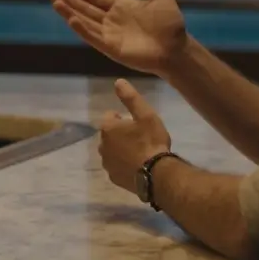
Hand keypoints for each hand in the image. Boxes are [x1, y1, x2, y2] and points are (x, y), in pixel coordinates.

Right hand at [50, 0, 187, 75]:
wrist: (177, 49)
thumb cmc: (171, 24)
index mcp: (122, 6)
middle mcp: (113, 20)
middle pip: (87, 9)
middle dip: (71, 1)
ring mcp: (111, 35)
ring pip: (86, 22)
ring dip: (71, 13)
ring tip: (56, 3)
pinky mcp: (112, 48)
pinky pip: (93, 37)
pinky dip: (82, 29)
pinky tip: (71, 19)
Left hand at [98, 79, 172, 195]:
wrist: (156, 174)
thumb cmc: (151, 141)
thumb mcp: (145, 114)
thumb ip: (130, 97)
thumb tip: (118, 81)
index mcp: (107, 128)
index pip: (110, 116)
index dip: (123, 118)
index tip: (137, 123)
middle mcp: (101, 146)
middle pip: (110, 135)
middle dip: (121, 134)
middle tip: (140, 137)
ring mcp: (107, 164)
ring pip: (112, 151)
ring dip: (121, 150)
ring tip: (140, 152)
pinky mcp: (113, 178)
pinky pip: (116, 166)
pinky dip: (123, 164)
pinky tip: (138, 165)